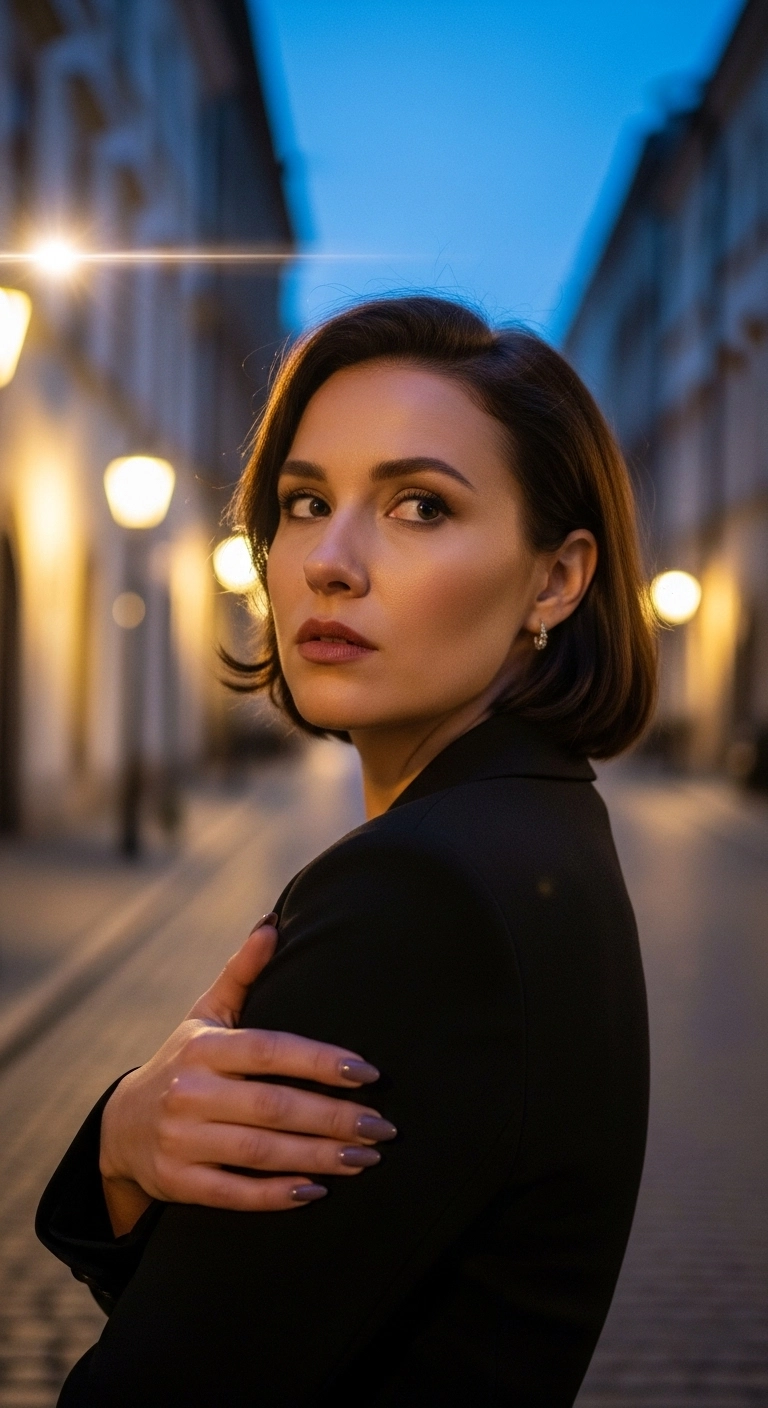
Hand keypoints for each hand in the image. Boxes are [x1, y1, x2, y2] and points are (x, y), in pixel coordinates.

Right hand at [99, 916, 395, 1234]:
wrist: (120, 1127)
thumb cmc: (183, 1061)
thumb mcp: (206, 1014)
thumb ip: (241, 972)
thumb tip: (274, 924)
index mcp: (203, 1048)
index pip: (270, 1051)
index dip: (320, 1062)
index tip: (369, 1072)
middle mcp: (189, 1092)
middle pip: (273, 1107)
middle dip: (335, 1119)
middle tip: (384, 1126)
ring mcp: (181, 1141)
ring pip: (260, 1153)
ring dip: (319, 1158)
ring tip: (366, 1159)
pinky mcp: (178, 1183)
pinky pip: (234, 1193)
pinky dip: (276, 1196)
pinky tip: (317, 1190)